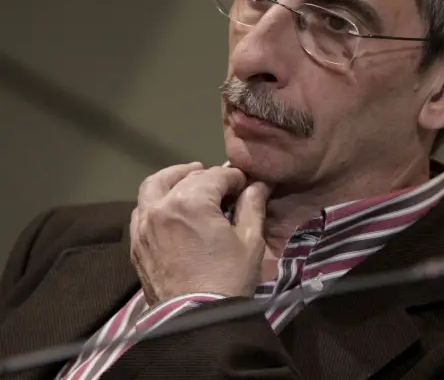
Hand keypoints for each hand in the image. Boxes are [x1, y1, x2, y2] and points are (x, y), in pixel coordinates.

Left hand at [130, 163, 271, 305]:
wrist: (196, 319)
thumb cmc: (228, 278)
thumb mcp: (250, 240)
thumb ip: (252, 206)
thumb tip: (257, 185)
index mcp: (190, 202)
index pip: (216, 175)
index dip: (236, 177)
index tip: (248, 186)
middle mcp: (160, 207)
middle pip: (184, 176)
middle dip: (207, 176)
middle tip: (225, 188)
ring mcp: (143, 226)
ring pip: (154, 187)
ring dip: (174, 181)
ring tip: (192, 186)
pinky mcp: (136, 244)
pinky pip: (142, 211)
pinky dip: (157, 203)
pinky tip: (172, 211)